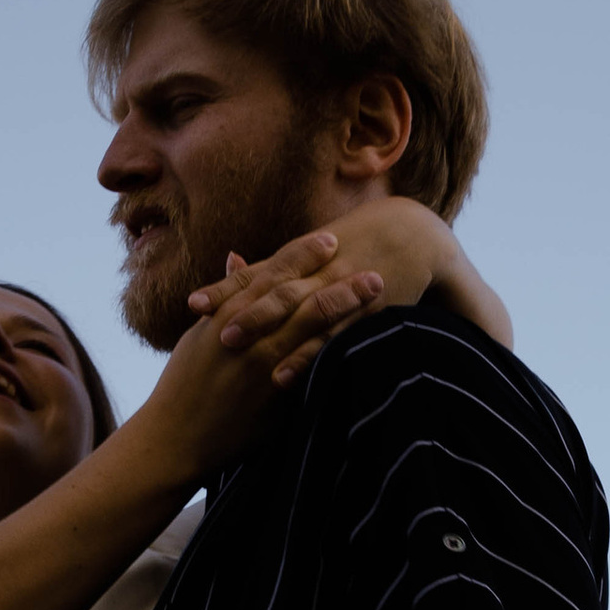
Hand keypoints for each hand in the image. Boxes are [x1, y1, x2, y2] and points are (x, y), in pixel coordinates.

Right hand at [147, 243, 379, 481]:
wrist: (172, 436)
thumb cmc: (182, 384)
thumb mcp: (200, 332)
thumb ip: (225, 295)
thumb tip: (237, 257)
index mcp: (227, 313)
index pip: (270, 274)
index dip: (301, 255)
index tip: (329, 240)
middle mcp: (247, 333)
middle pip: (299, 295)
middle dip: (335, 278)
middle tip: (372, 265)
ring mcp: (261, 363)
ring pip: (311, 325)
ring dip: (346, 305)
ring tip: (376, 290)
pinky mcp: (272, 395)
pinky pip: (311, 366)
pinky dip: (337, 349)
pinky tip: (366, 341)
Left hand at [214, 199, 511, 383]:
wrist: (415, 234)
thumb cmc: (363, 246)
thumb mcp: (321, 251)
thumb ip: (282, 265)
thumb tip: (235, 265)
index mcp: (304, 260)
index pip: (257, 275)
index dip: (225, 289)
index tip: (194, 305)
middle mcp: (317, 271)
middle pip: (270, 291)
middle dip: (238, 309)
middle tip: (206, 329)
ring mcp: (340, 289)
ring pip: (295, 309)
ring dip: (263, 326)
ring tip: (231, 346)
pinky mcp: (365, 311)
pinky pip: (331, 336)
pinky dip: (307, 355)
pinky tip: (284, 375)